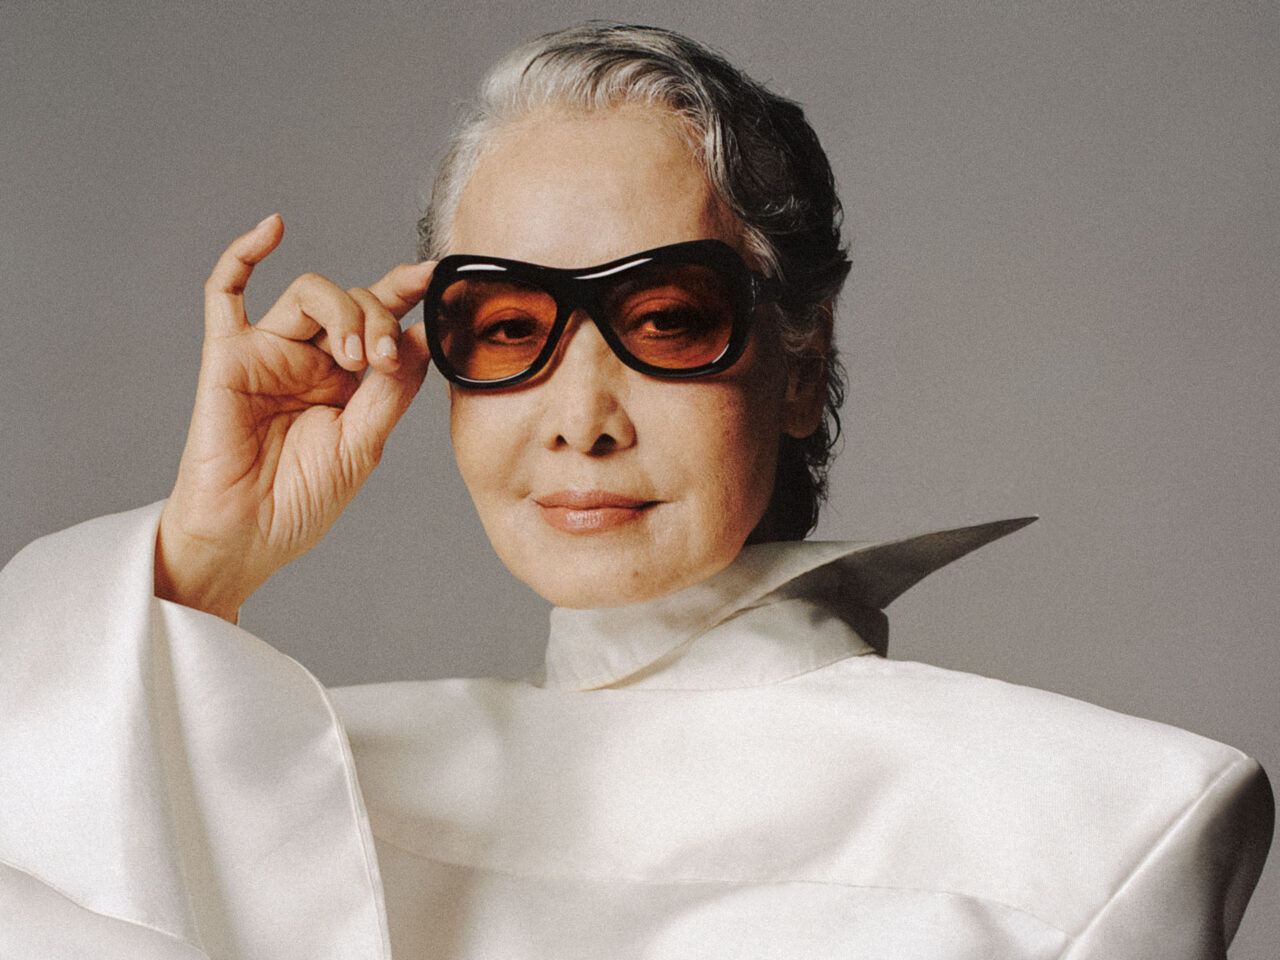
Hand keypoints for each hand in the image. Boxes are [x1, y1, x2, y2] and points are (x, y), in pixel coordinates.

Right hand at [155, 214, 432, 620]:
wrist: (248, 537)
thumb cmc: (302, 500)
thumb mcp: (365, 444)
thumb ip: (392, 389)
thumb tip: (425, 333)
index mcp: (349, 379)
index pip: (382, 319)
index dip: (408, 292)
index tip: (439, 277)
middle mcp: (312, 358)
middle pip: (352, 300)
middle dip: (377, 318)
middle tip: (380, 360)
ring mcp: (269, 353)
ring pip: (309, 292)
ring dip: (341, 311)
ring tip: (351, 358)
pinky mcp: (228, 357)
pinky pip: (225, 293)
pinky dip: (244, 254)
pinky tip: (273, 228)